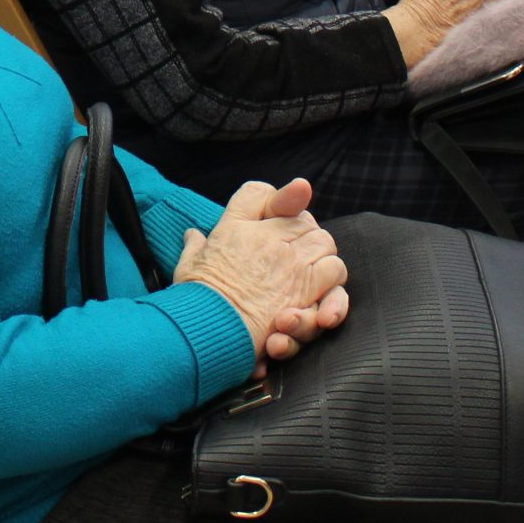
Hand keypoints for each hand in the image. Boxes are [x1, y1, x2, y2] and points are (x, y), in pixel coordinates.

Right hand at [173, 177, 348, 362]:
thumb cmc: (197, 298)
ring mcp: (290, 261)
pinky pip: (334, 272)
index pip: (258, 193)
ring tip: (312, 274)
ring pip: (325, 243)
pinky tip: (322, 296)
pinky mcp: (306, 288)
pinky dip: (332, 282)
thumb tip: (192, 235)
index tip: (280, 212)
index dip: (273, 200)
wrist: (212, 329)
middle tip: (298, 253)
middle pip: (301, 219)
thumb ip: (194, 245)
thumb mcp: (189, 263)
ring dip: (322, 257)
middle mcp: (267, 238)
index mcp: (235, 227)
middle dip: (304, 234)